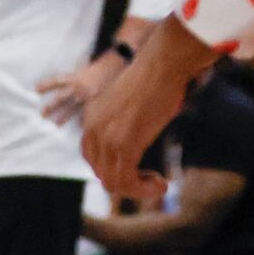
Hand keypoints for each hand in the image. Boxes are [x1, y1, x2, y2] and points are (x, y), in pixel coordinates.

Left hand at [37, 52, 123, 123]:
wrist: (108, 68)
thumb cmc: (90, 71)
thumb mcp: (77, 72)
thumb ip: (66, 80)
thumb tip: (51, 85)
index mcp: (72, 77)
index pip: (56, 81)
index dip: (46, 85)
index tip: (36, 89)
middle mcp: (77, 86)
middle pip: (61, 97)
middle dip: (52, 106)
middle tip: (42, 114)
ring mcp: (85, 95)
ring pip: (72, 108)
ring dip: (63, 117)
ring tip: (56, 125)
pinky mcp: (93, 100)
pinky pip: (86, 112)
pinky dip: (83, 119)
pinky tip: (79, 126)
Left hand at [80, 24, 211, 203]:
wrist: (161, 64)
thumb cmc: (155, 77)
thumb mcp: (131, 101)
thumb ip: (126, 120)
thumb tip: (138, 132)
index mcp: (91, 118)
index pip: (92, 157)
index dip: (113, 169)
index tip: (137, 169)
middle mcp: (93, 129)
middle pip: (101, 173)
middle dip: (126, 183)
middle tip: (150, 180)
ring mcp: (107, 138)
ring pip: (113, 183)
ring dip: (137, 190)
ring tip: (158, 185)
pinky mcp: (124, 145)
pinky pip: (128, 181)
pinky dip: (144, 189)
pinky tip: (162, 183)